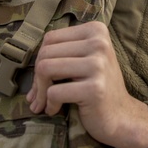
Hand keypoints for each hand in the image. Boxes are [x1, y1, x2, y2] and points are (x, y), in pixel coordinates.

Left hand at [27, 21, 147, 147]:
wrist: (121, 116)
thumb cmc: (96, 86)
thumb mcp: (84, 59)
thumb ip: (60, 53)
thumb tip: (26, 64)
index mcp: (96, 30)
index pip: (51, 38)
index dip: (41, 59)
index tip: (44, 78)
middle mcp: (99, 43)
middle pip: (45, 53)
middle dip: (37, 77)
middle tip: (40, 94)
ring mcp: (98, 65)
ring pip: (46, 69)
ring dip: (40, 91)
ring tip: (44, 103)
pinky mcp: (94, 88)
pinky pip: (54, 92)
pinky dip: (49, 104)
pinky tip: (55, 110)